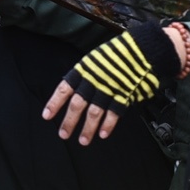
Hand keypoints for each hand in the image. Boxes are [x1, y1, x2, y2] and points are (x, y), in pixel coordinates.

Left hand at [44, 25, 187, 144]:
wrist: (142, 48)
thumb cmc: (117, 52)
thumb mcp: (94, 59)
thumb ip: (85, 75)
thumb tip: (74, 90)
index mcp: (83, 70)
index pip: (64, 89)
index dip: (55, 103)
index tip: (47, 116)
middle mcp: (93, 81)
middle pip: (77, 105)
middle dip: (69, 122)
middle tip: (63, 134)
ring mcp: (109, 89)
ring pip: (94, 113)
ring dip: (87, 129)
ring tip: (83, 140)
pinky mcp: (124, 95)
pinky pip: (113, 113)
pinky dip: (108, 125)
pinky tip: (102, 134)